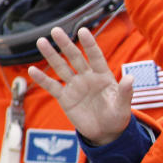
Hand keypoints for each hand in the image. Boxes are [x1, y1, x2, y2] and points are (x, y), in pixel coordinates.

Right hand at [28, 27, 133, 145]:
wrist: (106, 132)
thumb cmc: (117, 117)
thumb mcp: (123, 106)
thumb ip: (126, 92)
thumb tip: (131, 78)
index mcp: (103, 76)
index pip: (96, 57)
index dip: (89, 44)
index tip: (83, 30)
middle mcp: (88, 78)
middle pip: (75, 58)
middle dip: (66, 44)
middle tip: (56, 30)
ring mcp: (75, 87)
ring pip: (61, 68)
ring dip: (51, 56)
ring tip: (41, 42)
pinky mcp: (65, 98)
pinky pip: (52, 86)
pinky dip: (42, 79)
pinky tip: (32, 70)